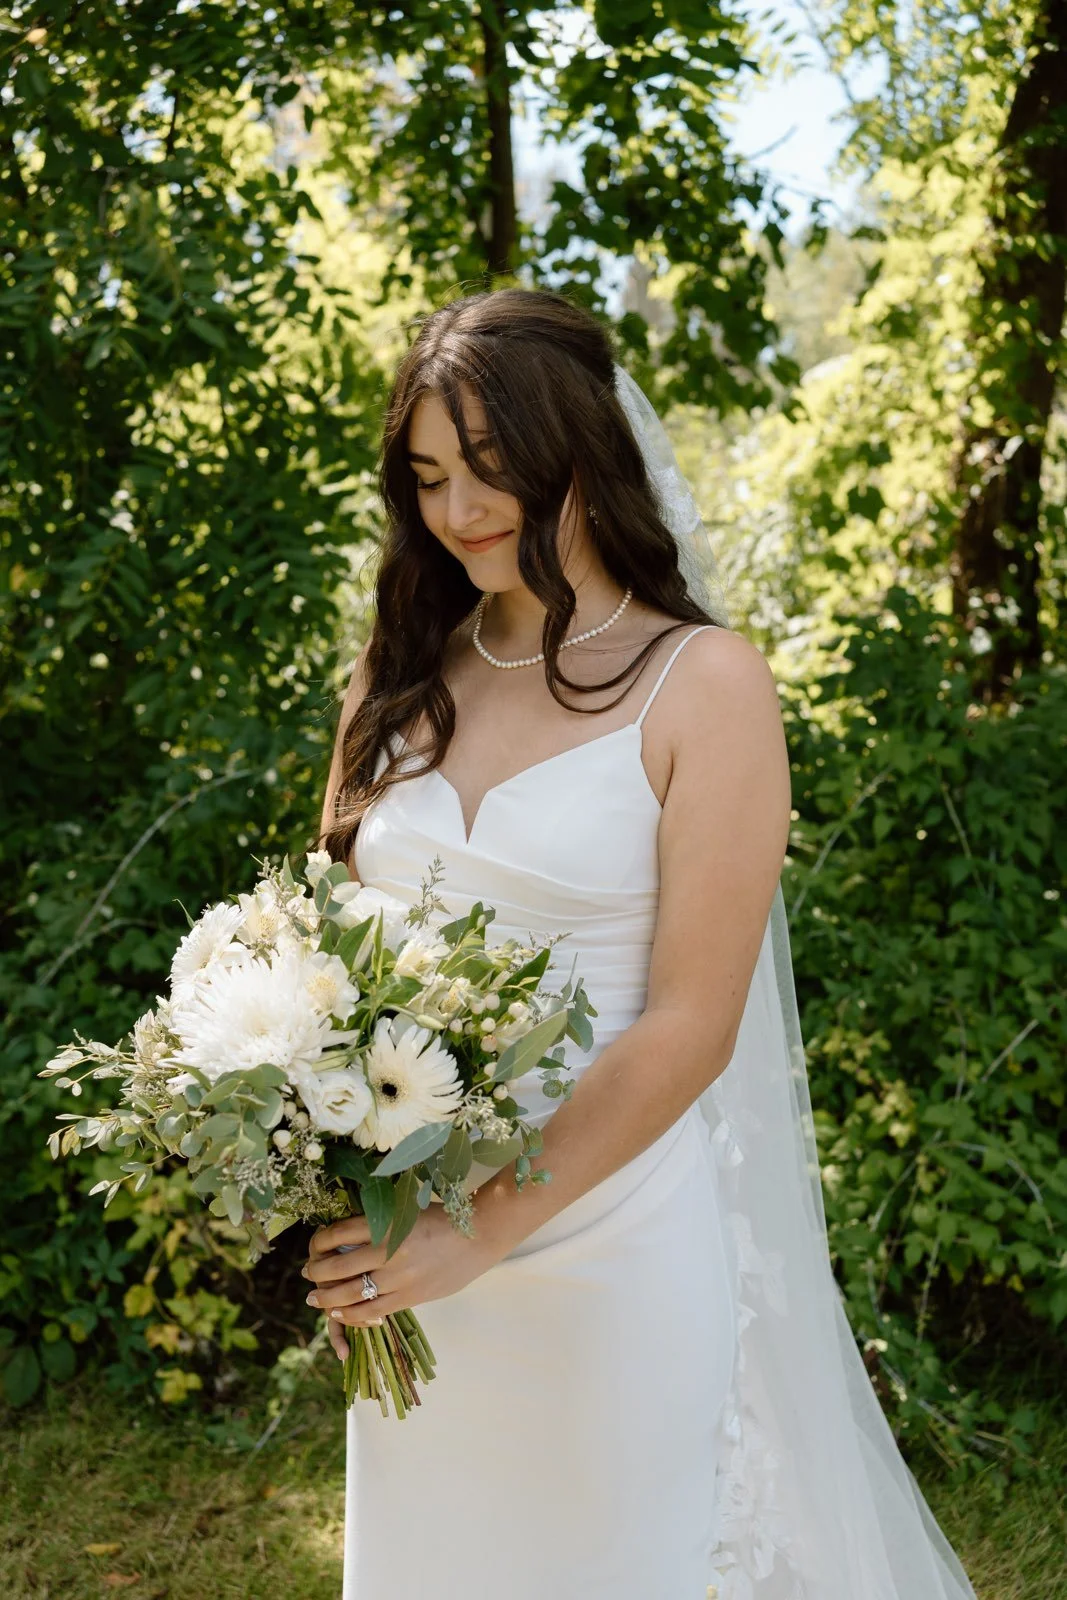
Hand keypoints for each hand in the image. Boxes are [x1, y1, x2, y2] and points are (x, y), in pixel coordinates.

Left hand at [304, 1206, 500, 1361]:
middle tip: (308, 1274)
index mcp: (384, 1221)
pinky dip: (351, 1314)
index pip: (335, 1234)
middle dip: (316, 1273)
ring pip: (350, 1293)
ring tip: (316, 1298)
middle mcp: (388, 1249)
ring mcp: (399, 1276)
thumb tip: (344, 1236)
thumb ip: (377, 1223)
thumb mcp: (405, 1210)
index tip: (314, 1246)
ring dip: (326, 1298)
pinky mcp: (411, 1296)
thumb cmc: (442, 1218)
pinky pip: (372, 1311)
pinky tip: (339, 1312)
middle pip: (336, 1267)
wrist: (480, 1234)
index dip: (317, 1243)